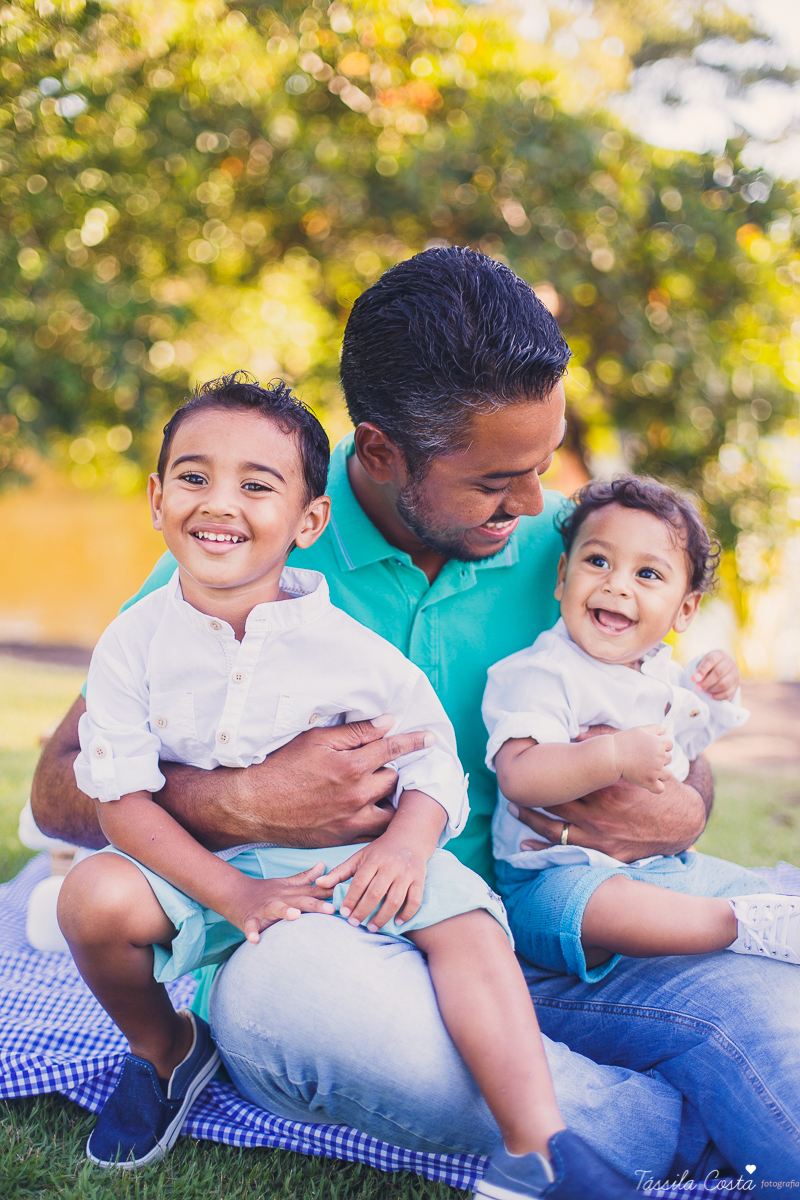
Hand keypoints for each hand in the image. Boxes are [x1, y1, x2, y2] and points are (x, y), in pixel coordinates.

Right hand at [158, 714, 435, 850]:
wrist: (252, 806)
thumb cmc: (279, 766)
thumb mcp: (315, 740)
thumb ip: (354, 733)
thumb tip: (387, 723)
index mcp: (351, 767)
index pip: (393, 750)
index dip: (414, 741)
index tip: (430, 738)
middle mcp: (356, 797)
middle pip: (393, 779)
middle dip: (391, 769)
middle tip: (382, 763)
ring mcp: (350, 822)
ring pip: (389, 810)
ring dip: (389, 798)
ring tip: (381, 790)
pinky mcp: (342, 839)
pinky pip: (373, 832)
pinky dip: (378, 821)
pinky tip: (371, 810)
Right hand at [225, 862, 336, 943]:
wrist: (234, 894)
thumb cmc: (265, 892)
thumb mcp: (285, 883)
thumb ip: (305, 878)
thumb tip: (323, 865)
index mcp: (290, 892)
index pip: (312, 892)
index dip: (329, 894)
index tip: (347, 896)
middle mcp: (279, 898)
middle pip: (299, 900)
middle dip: (316, 905)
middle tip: (331, 910)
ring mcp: (264, 908)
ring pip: (276, 909)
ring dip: (285, 912)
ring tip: (295, 916)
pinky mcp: (249, 919)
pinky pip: (250, 926)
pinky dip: (252, 932)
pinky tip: (255, 940)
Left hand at [315, 833, 427, 931]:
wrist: (410, 838)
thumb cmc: (380, 851)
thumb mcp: (359, 857)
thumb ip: (340, 872)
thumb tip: (318, 883)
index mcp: (374, 859)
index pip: (360, 882)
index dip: (351, 898)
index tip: (343, 912)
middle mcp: (391, 866)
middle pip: (376, 893)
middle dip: (363, 911)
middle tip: (354, 923)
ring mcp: (407, 874)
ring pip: (395, 900)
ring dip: (383, 917)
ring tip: (372, 927)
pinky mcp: (419, 880)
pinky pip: (415, 901)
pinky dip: (407, 914)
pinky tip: (397, 923)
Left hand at [514, 726, 709, 862]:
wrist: (683, 822)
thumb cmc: (656, 788)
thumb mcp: (636, 763)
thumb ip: (609, 744)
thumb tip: (579, 730)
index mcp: (606, 787)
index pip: (565, 777)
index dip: (544, 771)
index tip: (527, 763)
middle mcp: (599, 812)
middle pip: (554, 802)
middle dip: (532, 795)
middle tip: (513, 786)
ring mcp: (600, 836)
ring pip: (554, 829)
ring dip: (531, 819)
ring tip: (515, 809)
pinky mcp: (604, 854)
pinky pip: (568, 852)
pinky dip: (544, 849)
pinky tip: (526, 846)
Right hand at [612, 725, 672, 792]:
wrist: (611, 755)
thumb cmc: (624, 741)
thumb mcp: (640, 730)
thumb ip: (655, 728)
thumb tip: (665, 728)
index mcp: (659, 743)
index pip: (669, 745)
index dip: (661, 746)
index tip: (650, 748)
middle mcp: (660, 757)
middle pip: (668, 759)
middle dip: (660, 759)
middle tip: (645, 758)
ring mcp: (655, 770)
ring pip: (667, 774)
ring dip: (661, 773)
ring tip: (649, 771)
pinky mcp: (649, 781)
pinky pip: (660, 788)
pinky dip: (656, 787)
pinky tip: (649, 782)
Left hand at [691, 650, 739, 700]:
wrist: (723, 664)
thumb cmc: (710, 665)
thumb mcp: (704, 663)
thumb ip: (699, 671)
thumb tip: (694, 680)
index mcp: (719, 654)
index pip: (710, 660)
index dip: (701, 670)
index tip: (693, 679)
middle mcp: (729, 662)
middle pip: (718, 673)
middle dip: (706, 683)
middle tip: (697, 688)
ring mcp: (735, 673)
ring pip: (724, 684)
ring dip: (712, 689)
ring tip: (705, 691)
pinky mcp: (736, 683)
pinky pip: (729, 692)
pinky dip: (719, 696)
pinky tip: (711, 695)